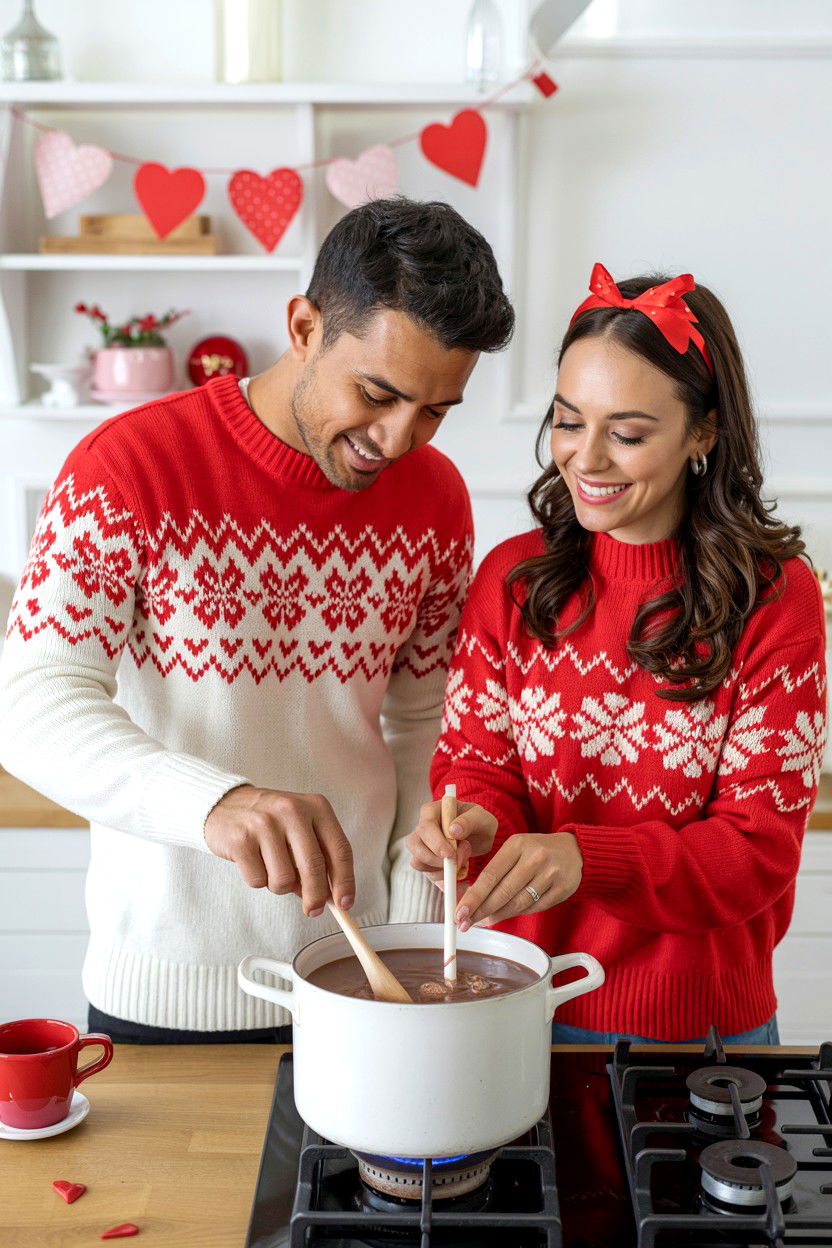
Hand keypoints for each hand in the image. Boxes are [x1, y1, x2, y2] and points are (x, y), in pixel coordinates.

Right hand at [204, 785, 354, 917]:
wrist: (224, 804)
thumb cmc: (269, 821)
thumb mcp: (300, 827)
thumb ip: (317, 855)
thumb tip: (329, 896)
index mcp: (316, 806)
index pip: (340, 849)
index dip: (345, 881)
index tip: (345, 903)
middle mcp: (293, 811)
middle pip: (314, 868)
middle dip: (316, 897)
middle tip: (312, 910)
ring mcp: (265, 824)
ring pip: (284, 880)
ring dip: (279, 885)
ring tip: (270, 867)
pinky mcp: (241, 839)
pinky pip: (258, 880)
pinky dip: (257, 879)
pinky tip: (252, 860)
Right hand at [405, 799, 497, 894]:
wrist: (480, 836)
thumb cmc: (479, 822)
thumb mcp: (482, 818)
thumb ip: (469, 821)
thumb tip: (453, 830)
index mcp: (431, 812)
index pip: (425, 827)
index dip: (436, 843)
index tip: (451, 855)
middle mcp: (422, 829)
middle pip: (415, 846)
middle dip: (436, 859)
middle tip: (458, 862)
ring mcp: (422, 846)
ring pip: (418, 862)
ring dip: (441, 870)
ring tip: (462, 863)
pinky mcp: (427, 863)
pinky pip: (429, 875)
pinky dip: (444, 880)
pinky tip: (460, 874)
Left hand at [455, 832, 581, 931]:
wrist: (573, 850)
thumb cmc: (536, 852)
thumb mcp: (515, 850)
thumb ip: (496, 871)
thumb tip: (470, 899)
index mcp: (518, 844)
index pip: (490, 874)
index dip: (473, 896)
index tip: (459, 911)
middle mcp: (535, 857)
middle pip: (503, 891)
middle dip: (481, 910)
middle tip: (465, 922)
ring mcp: (551, 873)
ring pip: (518, 902)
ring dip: (497, 915)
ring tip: (484, 921)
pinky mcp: (563, 888)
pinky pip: (535, 908)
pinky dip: (517, 914)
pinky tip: (505, 915)